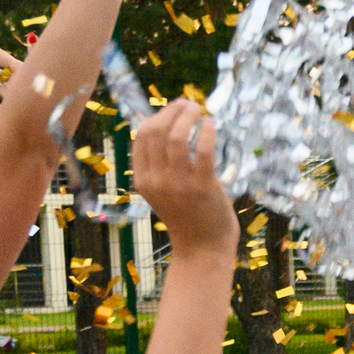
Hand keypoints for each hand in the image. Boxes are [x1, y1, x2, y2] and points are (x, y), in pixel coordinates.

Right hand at [130, 100, 236, 250]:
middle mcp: (157, 180)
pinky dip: (207, 132)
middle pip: (156, 131)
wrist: (202, 249)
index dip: (158, 116)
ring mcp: (179, 184)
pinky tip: (211, 125)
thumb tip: (168, 126)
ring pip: (177, 137)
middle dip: (173, 111)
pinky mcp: (203, 187)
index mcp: (143, 180)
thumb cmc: (187, 216)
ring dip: (189, 117)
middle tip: (189, 104)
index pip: (142, 136)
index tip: (174, 109)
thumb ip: (160, 165)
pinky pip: (203, 150)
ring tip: (200, 111)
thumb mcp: (163, 191)